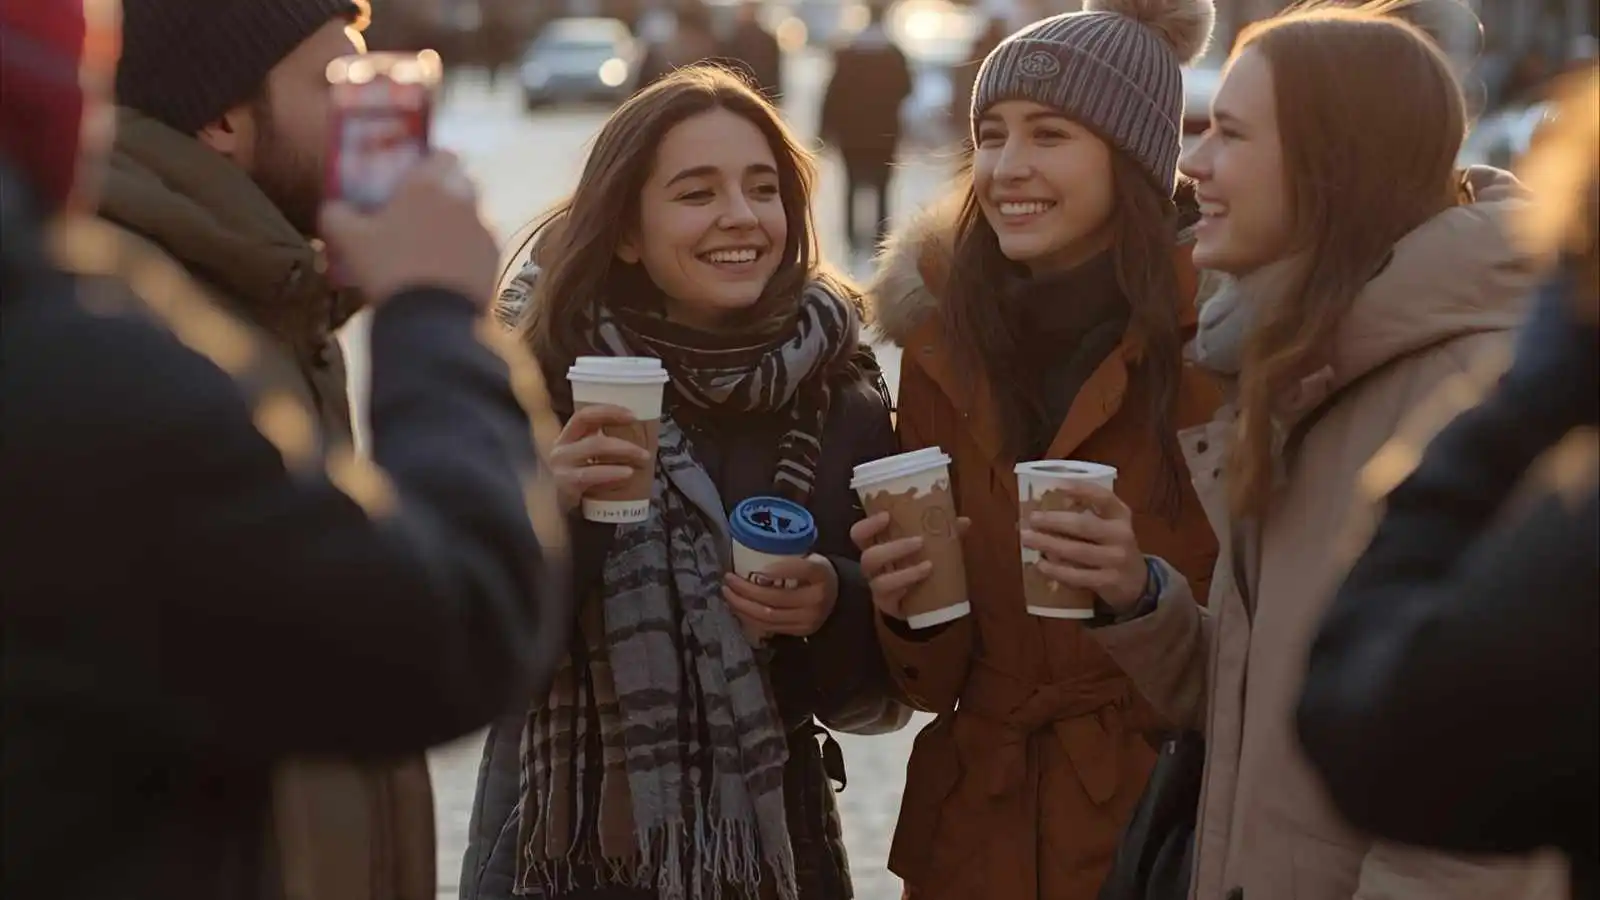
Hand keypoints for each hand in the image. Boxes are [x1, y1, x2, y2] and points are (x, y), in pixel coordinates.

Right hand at [319, 152, 497, 306]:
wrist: (430, 319)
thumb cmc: (387, 270)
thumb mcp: (348, 241)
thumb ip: (337, 214)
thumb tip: (335, 207)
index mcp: (426, 185)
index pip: (442, 155)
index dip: (431, 163)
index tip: (416, 177)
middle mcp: (462, 199)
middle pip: (460, 182)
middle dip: (445, 191)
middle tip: (422, 211)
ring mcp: (483, 228)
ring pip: (472, 214)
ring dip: (457, 222)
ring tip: (433, 246)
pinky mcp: (494, 256)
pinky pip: (481, 244)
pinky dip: (468, 250)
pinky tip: (448, 269)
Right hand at [549, 404, 652, 512]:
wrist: (561, 507)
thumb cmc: (582, 477)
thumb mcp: (589, 457)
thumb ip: (605, 444)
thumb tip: (642, 434)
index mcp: (568, 435)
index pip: (585, 415)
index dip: (609, 412)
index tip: (633, 416)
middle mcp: (561, 448)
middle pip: (594, 436)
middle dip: (624, 443)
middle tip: (645, 452)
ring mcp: (561, 467)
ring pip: (594, 449)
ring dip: (623, 452)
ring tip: (643, 460)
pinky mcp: (565, 485)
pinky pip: (590, 475)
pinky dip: (611, 473)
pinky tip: (628, 474)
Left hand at [722, 554, 838, 640]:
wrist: (835, 597)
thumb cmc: (815, 573)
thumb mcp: (810, 558)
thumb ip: (789, 558)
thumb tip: (751, 553)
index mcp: (821, 573)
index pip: (802, 570)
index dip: (779, 569)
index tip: (757, 569)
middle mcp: (817, 599)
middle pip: (776, 598)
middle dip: (746, 590)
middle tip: (729, 580)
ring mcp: (808, 619)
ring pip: (768, 616)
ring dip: (742, 606)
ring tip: (728, 593)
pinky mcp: (799, 631)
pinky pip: (768, 627)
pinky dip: (749, 617)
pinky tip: (738, 607)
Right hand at [849, 512, 969, 619]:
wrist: (916, 599)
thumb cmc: (915, 562)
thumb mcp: (927, 545)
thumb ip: (941, 532)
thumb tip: (965, 521)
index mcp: (876, 546)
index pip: (860, 534)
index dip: (868, 525)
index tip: (886, 515)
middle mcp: (872, 567)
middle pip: (869, 557)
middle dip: (893, 549)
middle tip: (919, 541)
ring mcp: (878, 588)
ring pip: (880, 582)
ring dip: (905, 573)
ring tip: (929, 566)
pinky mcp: (887, 605)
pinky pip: (891, 600)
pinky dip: (907, 590)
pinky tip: (921, 584)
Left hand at [1018, 482, 1147, 612]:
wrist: (1137, 582)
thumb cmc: (1112, 547)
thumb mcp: (1109, 526)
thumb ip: (1087, 513)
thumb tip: (1046, 506)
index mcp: (1121, 515)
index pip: (1104, 497)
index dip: (1082, 490)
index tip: (1058, 485)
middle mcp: (1121, 535)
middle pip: (1084, 525)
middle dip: (1054, 521)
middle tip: (1032, 518)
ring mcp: (1116, 560)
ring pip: (1077, 551)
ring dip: (1049, 544)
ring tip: (1027, 539)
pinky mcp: (1108, 582)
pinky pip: (1077, 576)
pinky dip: (1056, 570)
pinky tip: (1041, 565)